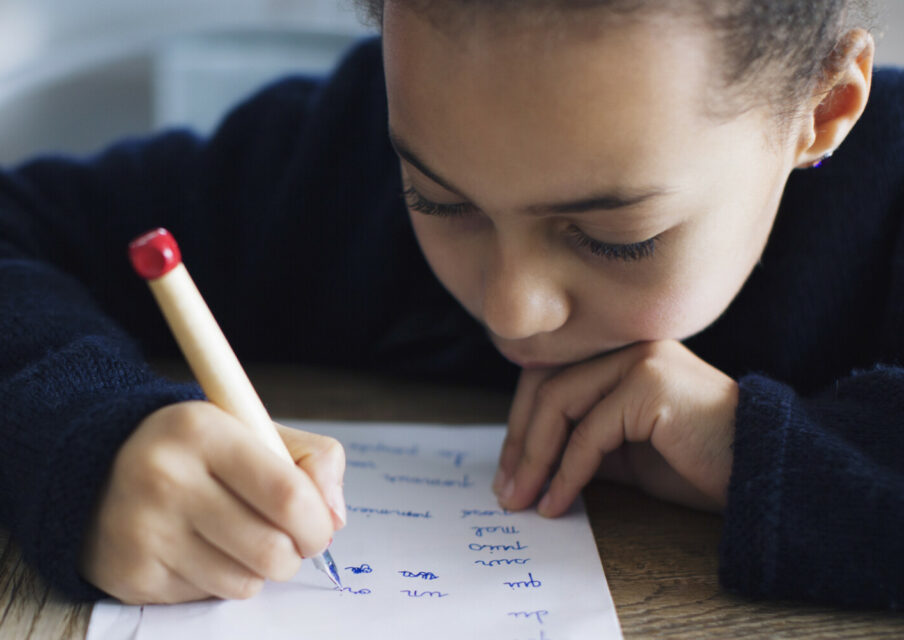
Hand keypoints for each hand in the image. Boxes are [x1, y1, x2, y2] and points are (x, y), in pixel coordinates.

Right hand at [80, 401, 344, 603]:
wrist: (101, 466)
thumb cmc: (199, 452)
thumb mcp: (253, 429)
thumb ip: (312, 459)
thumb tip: (335, 516)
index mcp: (203, 430)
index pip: (288, 494)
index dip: (317, 522)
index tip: (320, 526)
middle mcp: (166, 478)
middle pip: (271, 550)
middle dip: (295, 553)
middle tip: (288, 539)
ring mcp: (144, 530)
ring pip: (245, 582)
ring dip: (259, 569)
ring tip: (241, 538)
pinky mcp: (132, 574)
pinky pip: (209, 597)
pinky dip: (221, 580)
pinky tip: (202, 549)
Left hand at [493, 340, 736, 515]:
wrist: (767, 473)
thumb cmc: (701, 464)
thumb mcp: (628, 453)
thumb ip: (586, 443)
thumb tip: (532, 464)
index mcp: (622, 354)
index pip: (551, 375)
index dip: (523, 424)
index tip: (510, 472)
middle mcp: (630, 346)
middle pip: (546, 383)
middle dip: (520, 442)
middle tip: (506, 491)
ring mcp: (641, 359)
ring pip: (560, 403)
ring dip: (534, 458)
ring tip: (522, 501)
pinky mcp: (651, 385)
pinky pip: (589, 432)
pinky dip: (566, 472)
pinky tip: (556, 502)